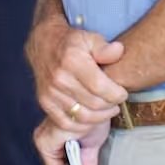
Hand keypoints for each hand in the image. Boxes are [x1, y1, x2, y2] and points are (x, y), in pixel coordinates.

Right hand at [26, 14, 126, 130]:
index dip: (116, 94)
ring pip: (83, 116)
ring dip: (100, 117)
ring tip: (107, 109)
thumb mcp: (89, 37)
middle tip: (116, 101)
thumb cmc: (71, 43)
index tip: (122, 92)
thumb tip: (118, 51)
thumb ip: (105, 47)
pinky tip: (92, 118)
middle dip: (111, 105)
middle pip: (94, 104)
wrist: (42, 45)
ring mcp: (51, 93)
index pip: (100, 87)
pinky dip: (82, 126)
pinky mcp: (45, 103)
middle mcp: (59, 78)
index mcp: (72, 61)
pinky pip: (66, 123)